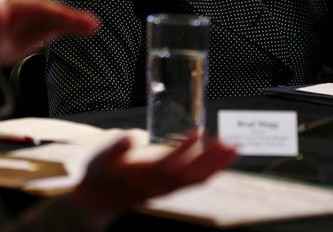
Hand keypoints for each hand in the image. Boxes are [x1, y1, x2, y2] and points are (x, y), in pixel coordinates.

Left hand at [0, 0, 98, 91]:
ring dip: (78, 21)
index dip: (53, 11)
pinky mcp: (46, 24)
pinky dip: (77, 27)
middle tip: (89, 22)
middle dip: (71, 16)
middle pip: (54, 10)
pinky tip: (92, 28)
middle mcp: (31, 6)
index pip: (38, 7)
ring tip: (95, 25)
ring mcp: (40, 15)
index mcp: (16, 6)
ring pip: (62, 17)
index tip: (67, 17)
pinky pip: (64, 25)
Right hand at [68, 133, 236, 228]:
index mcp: (142, 176)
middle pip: (190, 175)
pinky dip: (209, 170)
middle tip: (230, 145)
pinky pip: (194, 181)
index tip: (198, 132)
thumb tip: (130, 137)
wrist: (100, 199)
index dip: (184, 149)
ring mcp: (166, 188)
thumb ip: (115, 149)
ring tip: (233, 149)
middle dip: (211, 161)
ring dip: (216, 165)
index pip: (167, 163)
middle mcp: (159, 185)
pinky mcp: (170, 188)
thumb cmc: (101, 176)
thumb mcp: (99, 159)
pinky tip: (220, 160)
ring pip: (196, 179)